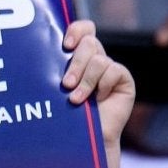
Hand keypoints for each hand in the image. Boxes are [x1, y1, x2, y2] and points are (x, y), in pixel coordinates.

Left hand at [62, 19, 135, 148]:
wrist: (87, 139)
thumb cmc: (68, 114)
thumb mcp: (58, 88)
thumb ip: (58, 69)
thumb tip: (44, 50)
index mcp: (81, 55)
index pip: (84, 29)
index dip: (77, 30)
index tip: (66, 45)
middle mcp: (97, 58)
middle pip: (89, 42)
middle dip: (76, 63)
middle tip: (66, 84)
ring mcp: (111, 68)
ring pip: (99, 60)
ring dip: (86, 81)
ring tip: (76, 100)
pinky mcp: (124, 79)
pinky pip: (114, 71)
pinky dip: (103, 86)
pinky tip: (100, 99)